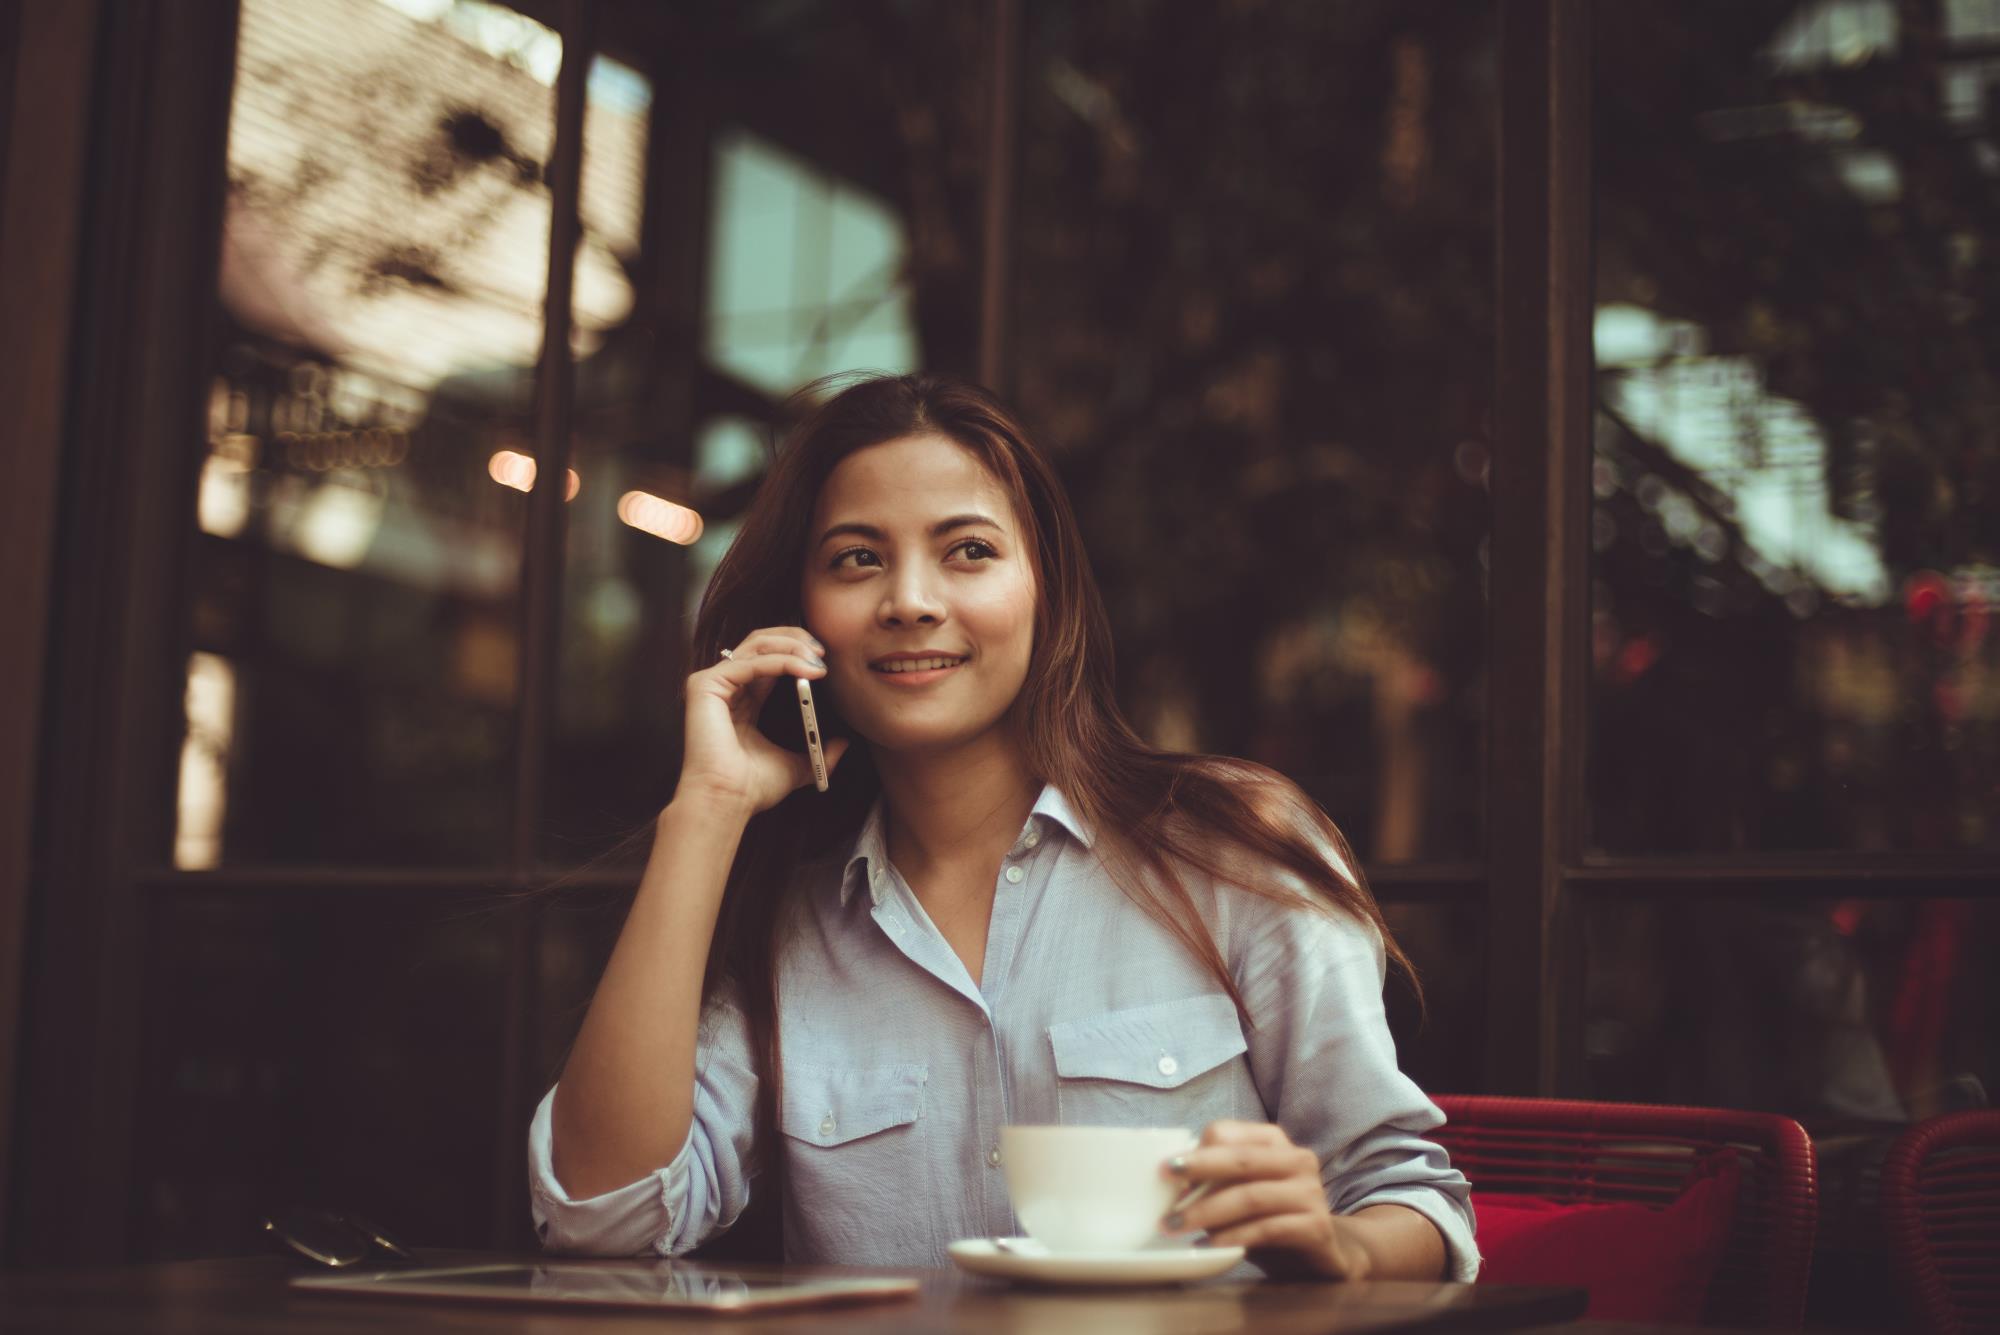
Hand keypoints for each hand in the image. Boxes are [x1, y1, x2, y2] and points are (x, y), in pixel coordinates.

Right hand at [676, 626, 850, 814]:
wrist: (728, 800)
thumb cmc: (752, 787)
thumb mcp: (797, 765)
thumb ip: (818, 752)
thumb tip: (844, 743)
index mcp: (744, 699)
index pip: (770, 659)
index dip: (797, 652)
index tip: (825, 659)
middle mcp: (727, 686)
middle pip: (761, 642)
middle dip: (795, 640)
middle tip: (823, 651)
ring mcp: (713, 683)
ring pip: (756, 645)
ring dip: (792, 647)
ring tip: (818, 660)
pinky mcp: (705, 685)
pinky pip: (750, 662)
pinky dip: (781, 661)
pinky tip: (804, 670)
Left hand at [1162, 1120, 1371, 1279]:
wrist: (1324, 1253)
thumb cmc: (1271, 1217)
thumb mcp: (1241, 1192)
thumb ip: (1216, 1181)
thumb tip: (1171, 1182)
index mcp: (1274, 1142)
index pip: (1228, 1132)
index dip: (1195, 1151)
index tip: (1166, 1171)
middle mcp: (1297, 1160)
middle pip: (1240, 1159)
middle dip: (1199, 1171)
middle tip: (1165, 1188)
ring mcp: (1311, 1193)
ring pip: (1251, 1196)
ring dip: (1207, 1212)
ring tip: (1176, 1227)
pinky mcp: (1317, 1227)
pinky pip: (1268, 1229)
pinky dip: (1233, 1236)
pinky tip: (1208, 1245)